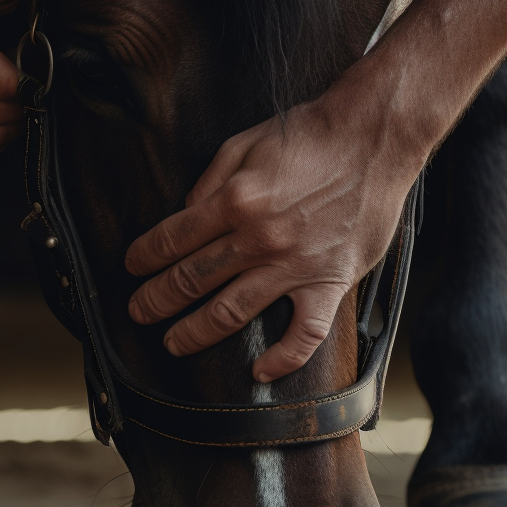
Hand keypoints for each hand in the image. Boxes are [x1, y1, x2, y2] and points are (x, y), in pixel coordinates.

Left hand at [122, 0, 506, 381]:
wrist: (374, 138)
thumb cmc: (311, 135)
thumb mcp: (245, 143)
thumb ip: (210, 181)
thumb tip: (185, 213)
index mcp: (235, 200)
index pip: (174, 238)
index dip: (145, 256)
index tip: (132, 267)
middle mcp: (259, 238)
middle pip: (192, 279)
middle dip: (156, 300)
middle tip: (138, 312)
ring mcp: (295, 265)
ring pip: (231, 311)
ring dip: (194, 332)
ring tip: (173, 343)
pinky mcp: (330, 282)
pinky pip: (305, 334)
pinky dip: (283, 358)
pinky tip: (260, 371)